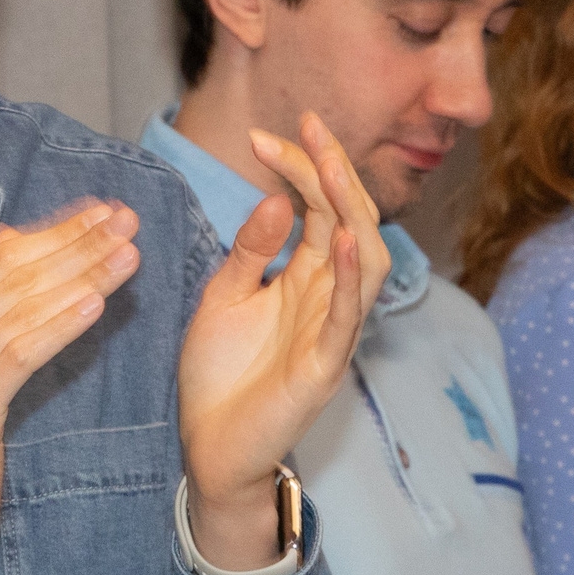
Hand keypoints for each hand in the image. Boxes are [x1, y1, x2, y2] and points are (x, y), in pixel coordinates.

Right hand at [0, 201, 140, 574]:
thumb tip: (16, 242)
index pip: (0, 258)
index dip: (57, 230)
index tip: (105, 211)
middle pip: (15, 274)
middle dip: (78, 243)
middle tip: (129, 219)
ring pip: (23, 308)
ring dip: (82, 276)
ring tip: (129, 253)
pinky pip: (20, 354)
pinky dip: (60, 325)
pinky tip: (96, 304)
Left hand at [176, 112, 388, 570]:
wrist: (208, 448)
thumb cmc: (220, 375)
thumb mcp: (225, 295)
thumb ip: (250, 249)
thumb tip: (278, 197)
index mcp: (304, 278)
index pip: (317, 208)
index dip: (300, 166)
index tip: (266, 133)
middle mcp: (327, 298)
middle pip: (348, 221)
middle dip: (331, 171)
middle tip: (308, 126)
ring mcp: (331, 332)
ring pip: (365, 262)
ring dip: (350, 211)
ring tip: (329, 166)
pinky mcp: (323, 367)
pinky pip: (345, 317)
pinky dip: (347, 276)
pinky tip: (339, 237)